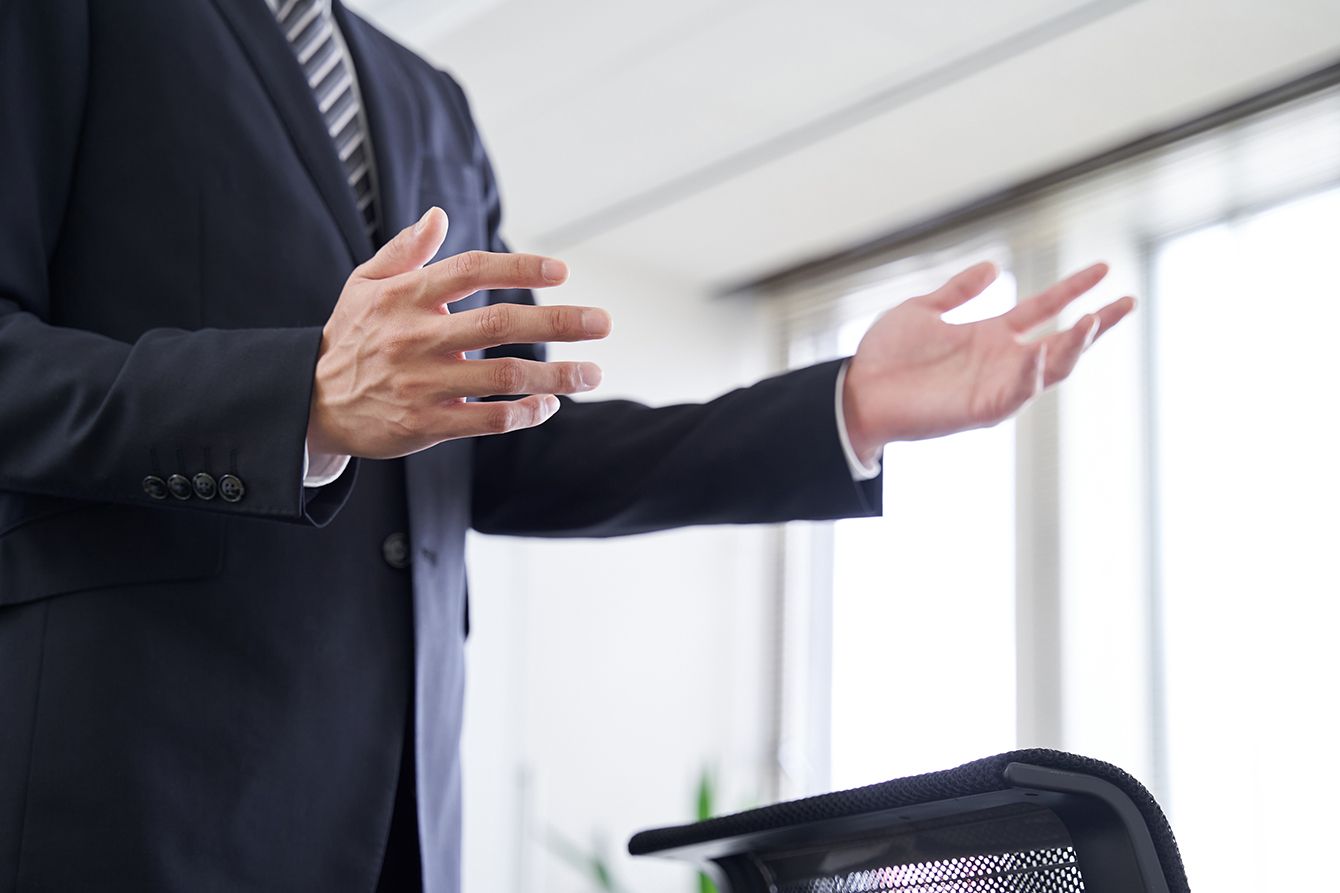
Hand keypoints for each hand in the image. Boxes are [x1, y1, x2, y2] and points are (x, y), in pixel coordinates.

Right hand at [307, 207, 611, 458]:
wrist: (311, 404)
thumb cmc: (350, 338)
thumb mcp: (363, 285)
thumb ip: (404, 251)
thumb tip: (439, 215)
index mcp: (406, 296)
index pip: (472, 271)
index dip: (520, 267)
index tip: (562, 271)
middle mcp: (417, 337)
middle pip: (501, 324)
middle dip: (559, 322)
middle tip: (602, 322)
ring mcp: (423, 383)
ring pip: (504, 376)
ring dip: (556, 376)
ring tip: (593, 373)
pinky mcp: (426, 424)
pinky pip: (489, 418)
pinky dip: (526, 412)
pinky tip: (549, 405)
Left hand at [842, 261, 1133, 461]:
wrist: (856, 392)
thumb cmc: (886, 356)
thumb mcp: (924, 310)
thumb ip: (959, 291)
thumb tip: (992, 267)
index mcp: (991, 335)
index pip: (1044, 309)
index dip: (1074, 289)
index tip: (1104, 270)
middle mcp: (1001, 361)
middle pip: (1062, 343)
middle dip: (1096, 325)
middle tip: (1126, 303)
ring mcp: (994, 386)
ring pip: (1048, 369)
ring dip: (1072, 349)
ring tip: (1091, 323)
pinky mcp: (980, 410)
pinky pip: (1016, 395)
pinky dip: (1031, 376)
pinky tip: (1040, 354)